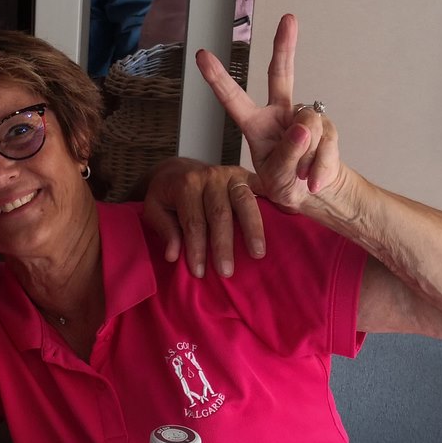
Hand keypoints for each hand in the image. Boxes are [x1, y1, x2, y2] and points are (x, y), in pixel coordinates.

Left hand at [142, 157, 264, 277]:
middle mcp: (211, 176)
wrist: (179, 170)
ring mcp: (232, 174)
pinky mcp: (247, 176)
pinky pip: (263, 189)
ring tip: (257, 254)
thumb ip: (164, 229)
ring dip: (252, 229)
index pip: (193, 221)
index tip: (199, 272)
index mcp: (186, 184)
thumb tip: (174, 255)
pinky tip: (286, 218)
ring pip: (244, 202)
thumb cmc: (168, 195)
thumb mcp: (154, 209)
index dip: (196, 248)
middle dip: (223, 244)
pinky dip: (275, 203)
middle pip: (220, 213)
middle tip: (226, 271)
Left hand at [195, 13, 345, 214]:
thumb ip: (288, 155)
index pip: (233, 99)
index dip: (217, 78)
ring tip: (301, 176)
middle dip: (286, 46)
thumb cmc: (287, 185)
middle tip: (289, 18)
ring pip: (309, 124)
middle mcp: (278, 114)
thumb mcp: (278, 178)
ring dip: (307, 157)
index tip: (201, 55)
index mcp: (254, 125)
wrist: (317, 195)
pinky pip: (327, 141)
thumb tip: (303, 128)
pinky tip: (314, 179)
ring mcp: (304, 118)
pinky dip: (321, 166)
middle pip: (281, 74)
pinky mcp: (327, 126)